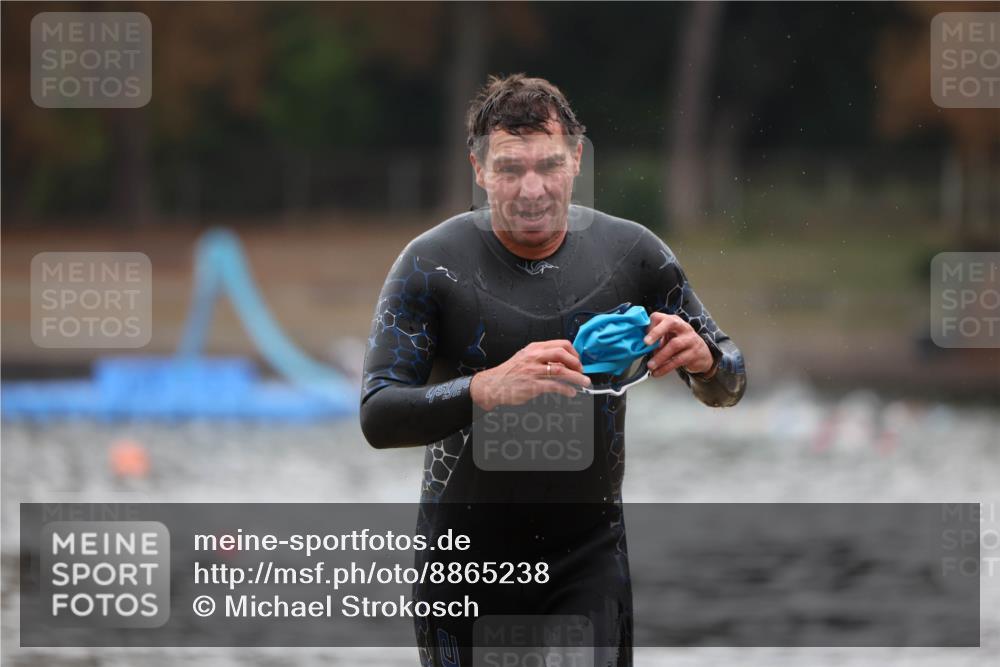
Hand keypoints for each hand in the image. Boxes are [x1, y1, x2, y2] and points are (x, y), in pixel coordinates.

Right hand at [470, 340, 591, 410]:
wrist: (493, 384)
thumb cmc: (509, 373)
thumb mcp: (525, 358)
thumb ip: (542, 358)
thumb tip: (562, 363)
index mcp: (534, 348)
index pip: (561, 344)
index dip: (573, 353)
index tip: (577, 361)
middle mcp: (535, 357)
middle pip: (563, 354)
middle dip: (576, 363)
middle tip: (581, 371)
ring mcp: (534, 371)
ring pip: (562, 371)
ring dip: (577, 377)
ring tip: (584, 382)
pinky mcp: (533, 385)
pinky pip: (555, 386)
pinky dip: (566, 390)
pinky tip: (570, 392)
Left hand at [643, 313, 714, 377]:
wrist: (702, 354)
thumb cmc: (681, 344)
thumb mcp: (669, 337)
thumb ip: (657, 340)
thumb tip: (641, 348)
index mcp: (673, 321)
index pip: (659, 317)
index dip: (650, 326)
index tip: (643, 338)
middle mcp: (682, 327)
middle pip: (670, 323)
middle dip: (656, 332)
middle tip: (646, 343)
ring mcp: (690, 339)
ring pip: (674, 345)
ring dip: (660, 357)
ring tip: (650, 365)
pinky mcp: (694, 353)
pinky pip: (678, 360)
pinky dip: (666, 367)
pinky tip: (658, 372)